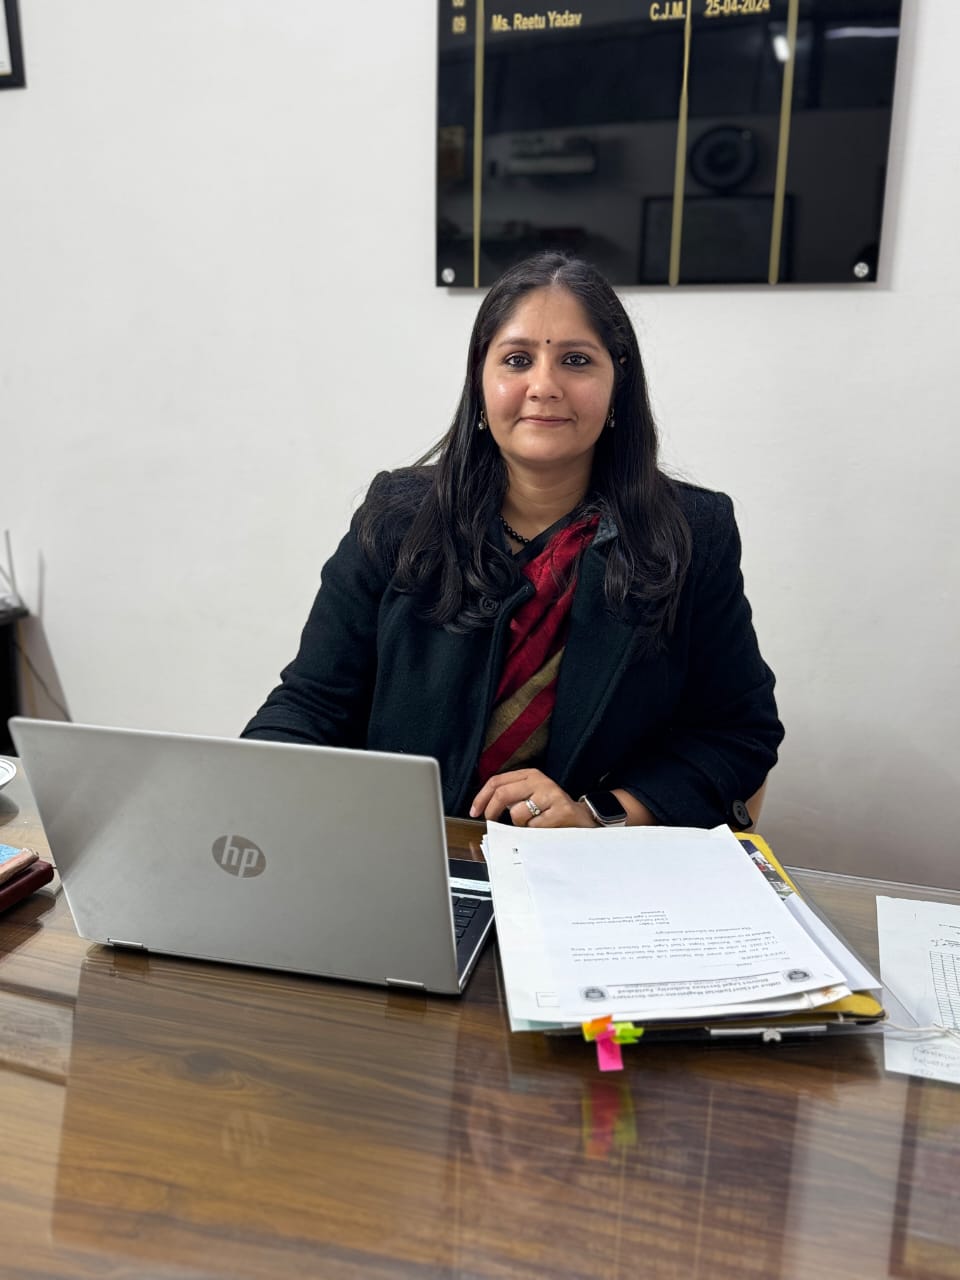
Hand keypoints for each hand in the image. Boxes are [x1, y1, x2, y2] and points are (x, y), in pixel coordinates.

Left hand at [469, 768, 597, 828]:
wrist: (582, 819)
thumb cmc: (552, 810)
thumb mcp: (531, 796)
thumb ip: (511, 797)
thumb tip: (484, 808)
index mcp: (530, 775)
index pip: (497, 781)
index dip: (481, 797)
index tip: (475, 811)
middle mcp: (540, 781)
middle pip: (502, 794)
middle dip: (491, 811)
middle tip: (490, 822)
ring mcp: (550, 795)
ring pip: (517, 814)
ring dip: (520, 825)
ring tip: (533, 824)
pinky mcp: (560, 812)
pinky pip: (533, 827)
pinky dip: (534, 833)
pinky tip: (545, 828)